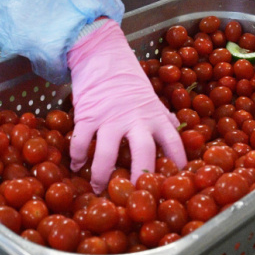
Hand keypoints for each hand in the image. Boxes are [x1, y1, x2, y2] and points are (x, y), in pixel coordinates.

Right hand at [67, 19, 185, 192]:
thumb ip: (162, 117)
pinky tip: (76, 166)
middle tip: (136, 199)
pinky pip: (81, 141)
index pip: (173, 142)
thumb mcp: (150, 97)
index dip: (177, 163)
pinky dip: (78, 156)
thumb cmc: (128, 79)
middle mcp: (135, 118)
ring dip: (102, 175)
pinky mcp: (87, 114)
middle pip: (143, 153)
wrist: (101, 55)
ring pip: (107, 153)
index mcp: (154, 115)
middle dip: (140, 178)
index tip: (177, 183)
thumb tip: (178, 130)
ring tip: (98, 189)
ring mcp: (109, 117)